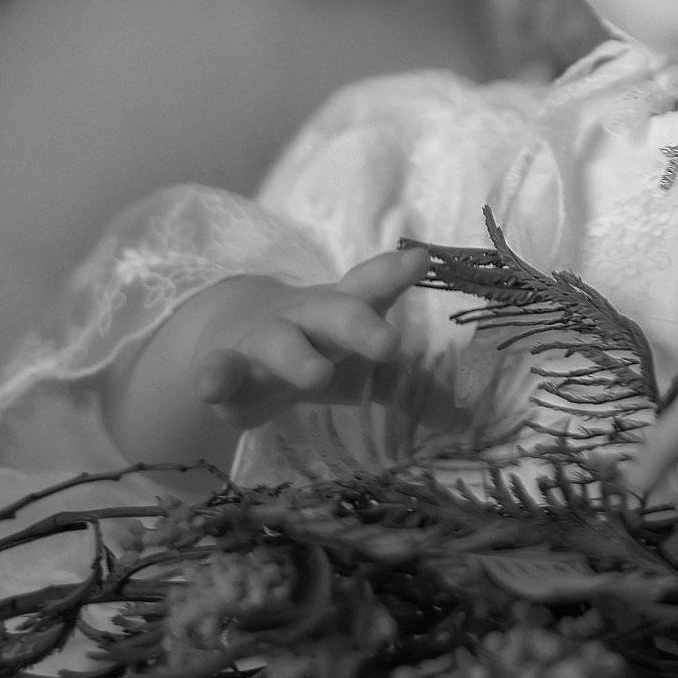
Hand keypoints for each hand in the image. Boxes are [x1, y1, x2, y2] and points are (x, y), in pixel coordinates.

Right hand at [193, 245, 430, 429]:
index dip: (396, 273)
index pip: (374, 287)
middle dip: (361, 325)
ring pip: (281, 342)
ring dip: (297, 356)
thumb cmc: (321, 350)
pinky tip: (210, 385)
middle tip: (390, 343)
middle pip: (336, 312)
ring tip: (316, 374)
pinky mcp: (228, 367)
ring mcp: (265, 338)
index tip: (421, 259)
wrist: (239, 337)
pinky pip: (220, 369)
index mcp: (348, 310)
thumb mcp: (363, 369)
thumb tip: (466, 418)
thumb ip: (407, 387)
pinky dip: (214, 376)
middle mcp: (309, 317)